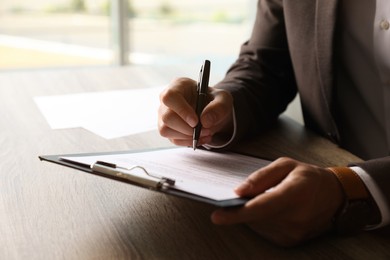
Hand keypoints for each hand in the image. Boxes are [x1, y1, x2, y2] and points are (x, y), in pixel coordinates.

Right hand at [158, 77, 233, 146]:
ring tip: (205, 133)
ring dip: (188, 136)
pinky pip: (173, 139)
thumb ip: (218, 107)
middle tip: (205, 130)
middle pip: (167, 117)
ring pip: (166, 130)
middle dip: (187, 128)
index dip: (181, 110)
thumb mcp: (223, 99)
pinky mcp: (167, 129)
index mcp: (178, 86)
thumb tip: (205, 121)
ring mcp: (164, 116)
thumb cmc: (213, 100)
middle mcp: (167, 101)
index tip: (196, 122)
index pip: (170, 97)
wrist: (211, 111)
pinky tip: (201, 138)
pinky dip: (189, 142)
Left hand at [211, 157, 344, 246]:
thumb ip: (261, 177)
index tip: (218, 216)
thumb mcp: (286, 165)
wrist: (336, 197)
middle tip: (243, 196)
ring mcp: (294, 232)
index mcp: (294, 193)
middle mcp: (295, 217)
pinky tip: (270, 210)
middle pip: (256, 217)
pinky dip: (261, 221)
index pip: (261, 207)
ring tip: (266, 199)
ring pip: (257, 225)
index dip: (237, 213)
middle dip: (242, 208)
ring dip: (252, 214)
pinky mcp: (291, 241)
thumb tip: (239, 191)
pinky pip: (265, 231)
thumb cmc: (310, 178)